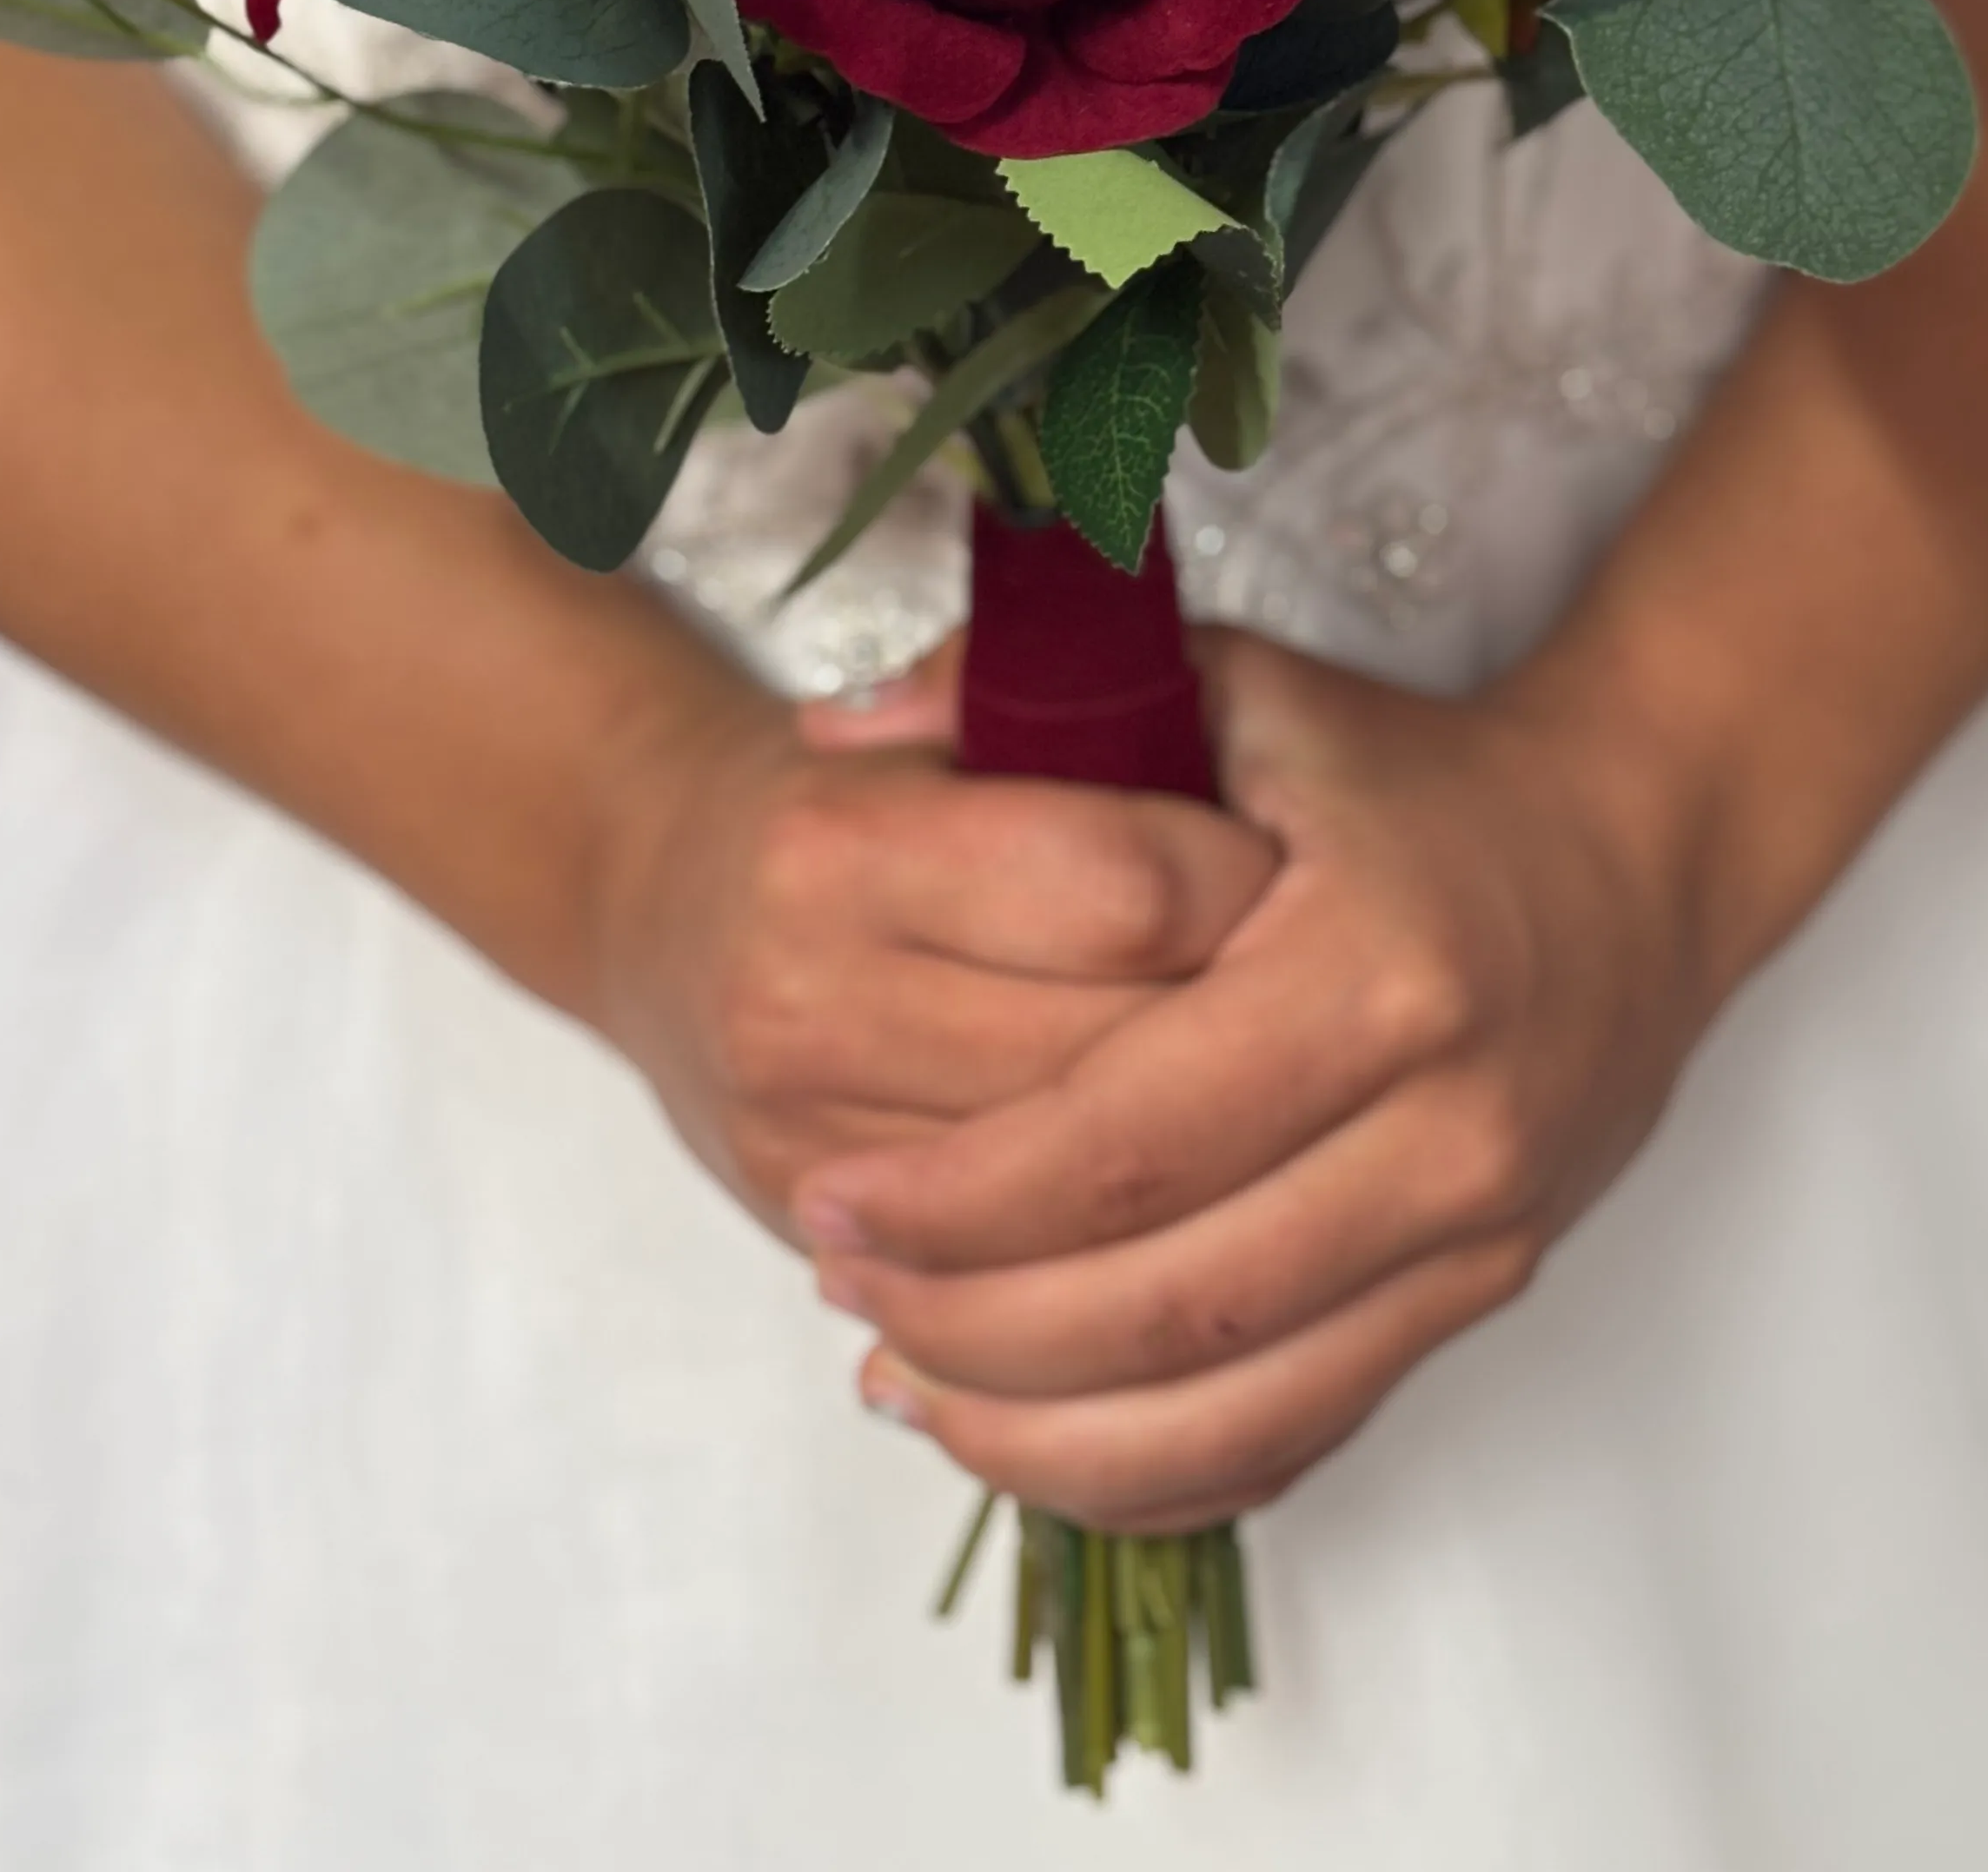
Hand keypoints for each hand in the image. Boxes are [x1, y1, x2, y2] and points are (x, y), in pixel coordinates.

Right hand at [584, 658, 1278, 1241]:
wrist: (659, 904)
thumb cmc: (852, 798)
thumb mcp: (941, 718)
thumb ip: (1048, 695)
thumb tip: (1168, 704)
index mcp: (847, 843)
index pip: (1119, 891)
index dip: (1241, 884)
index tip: (1295, 871)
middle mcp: (808, 999)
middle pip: (1113, 1055)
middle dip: (1251, 1034)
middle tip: (1328, 998)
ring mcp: (808, 1142)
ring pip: (1076, 1199)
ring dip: (1202, 1163)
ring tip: (1284, 1102)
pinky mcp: (823, 1250)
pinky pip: (1020, 1292)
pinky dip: (1127, 1265)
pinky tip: (1216, 1217)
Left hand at [797, 629, 1722, 1530]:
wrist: (1634, 853)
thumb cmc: (1406, 772)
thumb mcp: (1228, 686)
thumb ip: (1022, 689)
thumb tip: (830, 729)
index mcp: (1374, 969)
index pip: (1129, 1139)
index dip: (962, 1193)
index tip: (833, 1191)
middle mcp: (1445, 1126)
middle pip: (1169, 1301)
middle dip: (973, 1319)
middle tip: (841, 1277)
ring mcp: (1476, 1234)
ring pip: (1230, 1408)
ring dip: (1040, 1425)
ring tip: (896, 1374)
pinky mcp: (1479, 1299)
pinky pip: (1298, 1438)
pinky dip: (1147, 1472)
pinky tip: (1022, 1436)